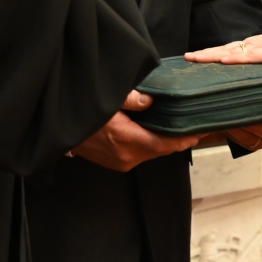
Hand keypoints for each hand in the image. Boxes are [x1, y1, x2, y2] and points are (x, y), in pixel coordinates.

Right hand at [67, 90, 201, 171]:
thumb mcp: (107, 99)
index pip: (162, 144)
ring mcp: (122, 162)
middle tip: (196, 127)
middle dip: (179, 139)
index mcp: (125, 140)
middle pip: (161, 150)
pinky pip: (143, 154)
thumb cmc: (85, 113)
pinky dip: (154, 145)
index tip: (198, 131)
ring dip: (167, 142)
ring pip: (153, 153)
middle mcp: (126, 156)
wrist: (62, 130)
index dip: (182, 139)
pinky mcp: (118, 163)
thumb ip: (131, 99)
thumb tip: (150, 99)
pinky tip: (160, 133)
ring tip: (182, 128)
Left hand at [184, 23, 261, 64]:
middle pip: (225, 49)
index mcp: (256, 45)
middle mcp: (255, 44)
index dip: (212, 53)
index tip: (197, 56)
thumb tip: (255, 71)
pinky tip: (223, 60)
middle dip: (205, 53)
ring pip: (232, 51)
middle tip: (187, 57)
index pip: (229, 49)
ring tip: (196, 58)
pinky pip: (250, 56)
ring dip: (212, 54)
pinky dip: (235, 58)